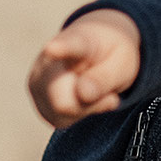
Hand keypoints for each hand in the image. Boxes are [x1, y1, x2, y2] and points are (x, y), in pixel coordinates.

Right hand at [28, 9, 142, 128]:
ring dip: (86, 109)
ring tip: (96, 90)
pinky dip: (78, 114)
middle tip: (111, 98)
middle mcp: (48, 58)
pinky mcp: (38, 98)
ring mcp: (38, 79)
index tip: (52, 48)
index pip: (69, 46)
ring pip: (59, 112)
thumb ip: (103, 78)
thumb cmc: (111, 53)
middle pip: (61, 99)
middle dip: (90, 106)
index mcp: (76, 40)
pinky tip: (85, 98)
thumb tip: (82, 94)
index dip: (60, 49)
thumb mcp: (122, 62)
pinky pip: (59, 119)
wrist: (97, 49)